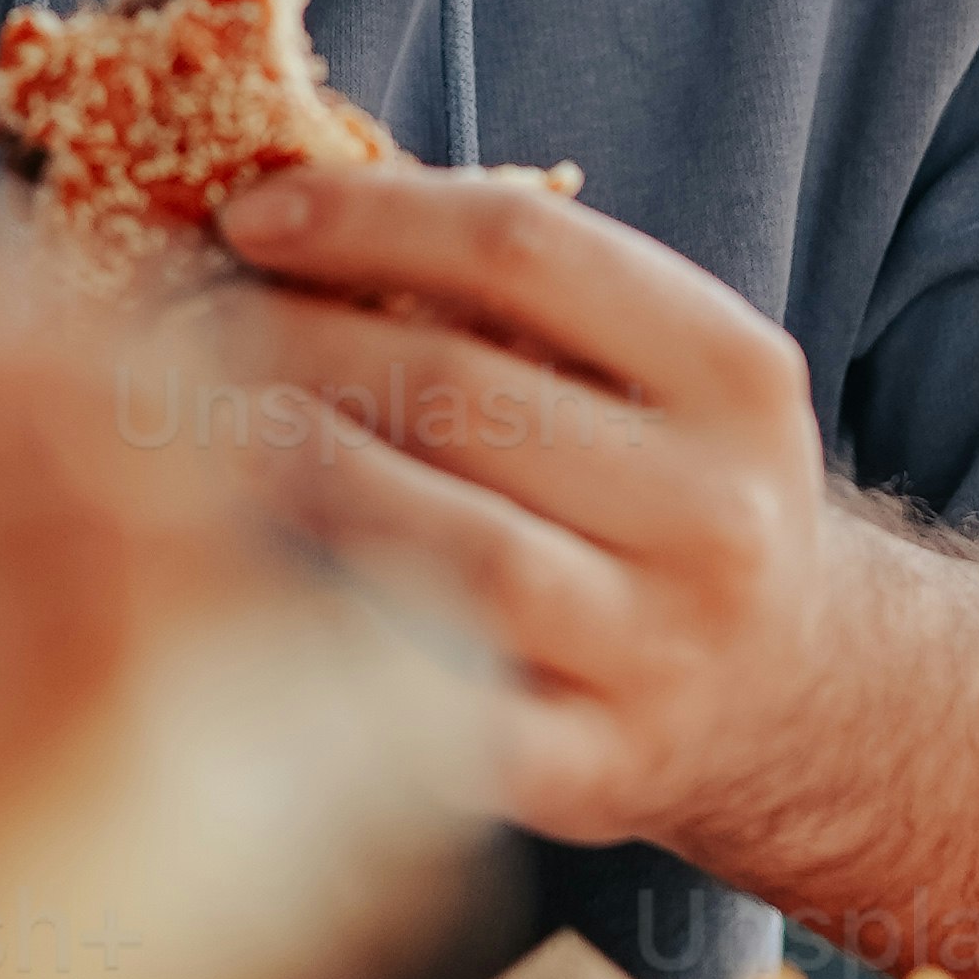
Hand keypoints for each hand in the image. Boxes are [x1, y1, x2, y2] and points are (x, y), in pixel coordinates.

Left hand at [209, 164, 852, 863]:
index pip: (525, 250)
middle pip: (461, 391)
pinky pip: (445, 707)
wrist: (794, 696)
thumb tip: (300, 210)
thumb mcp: (657, 375)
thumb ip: (521, 296)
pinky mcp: (596, 768)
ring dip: (300, 477)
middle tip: (183, 332)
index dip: (368, 217)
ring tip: (199, 440)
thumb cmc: (667, 497)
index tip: (251, 216)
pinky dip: (347, 648)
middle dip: (296, 344)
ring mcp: (660, 647)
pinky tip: (253, 595)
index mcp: (734, 376)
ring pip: (447, 544)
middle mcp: (717, 511)